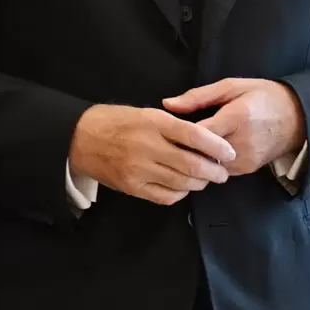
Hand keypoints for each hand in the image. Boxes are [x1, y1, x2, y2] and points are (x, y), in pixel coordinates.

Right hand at [69, 103, 235, 204]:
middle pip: (192, 164)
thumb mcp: (146, 113)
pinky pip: (165, 196)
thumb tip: (208, 138)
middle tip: (223, 172)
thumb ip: (175, 124)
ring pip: (181, 183)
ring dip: (200, 183)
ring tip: (206, 179)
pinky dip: (181, 193)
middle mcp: (147, 146)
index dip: (217, 146)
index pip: (194, 135)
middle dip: (214, 171)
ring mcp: (138, 169)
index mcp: (153, 122)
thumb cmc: (118, 122)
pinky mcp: (132, 187)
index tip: (230, 152)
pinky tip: (184, 187)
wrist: (80, 139)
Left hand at [167, 77, 307, 177]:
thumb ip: (198, 96)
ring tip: (186, 148)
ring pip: (208, 165)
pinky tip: (205, 154)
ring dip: (196, 159)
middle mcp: (241, 142)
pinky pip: (220, 170)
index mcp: (237, 117)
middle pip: (200, 153)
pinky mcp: (247, 169)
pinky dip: (210, 163)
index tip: (167, 131)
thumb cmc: (263, 96)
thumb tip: (167, 104)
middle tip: (170, 143)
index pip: (199, 134)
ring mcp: (245, 159)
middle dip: (183, 149)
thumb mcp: (232, 86)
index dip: (179, 135)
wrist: (298, 118)